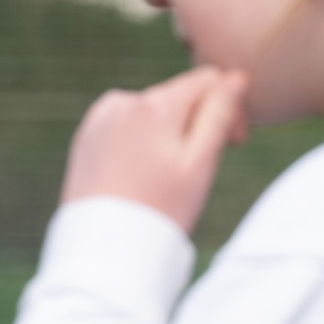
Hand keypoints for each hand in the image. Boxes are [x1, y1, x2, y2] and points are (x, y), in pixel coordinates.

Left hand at [60, 68, 248, 233]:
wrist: (105, 245)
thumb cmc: (161, 207)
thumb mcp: (201, 162)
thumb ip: (219, 114)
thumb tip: (236, 78)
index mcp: (154, 104)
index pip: (209, 80)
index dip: (229, 107)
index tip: (233, 144)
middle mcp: (123, 101)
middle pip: (180, 95)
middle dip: (199, 123)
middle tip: (202, 169)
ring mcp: (100, 118)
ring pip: (154, 110)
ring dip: (171, 132)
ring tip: (170, 176)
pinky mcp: (86, 136)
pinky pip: (127, 125)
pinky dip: (143, 141)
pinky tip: (145, 175)